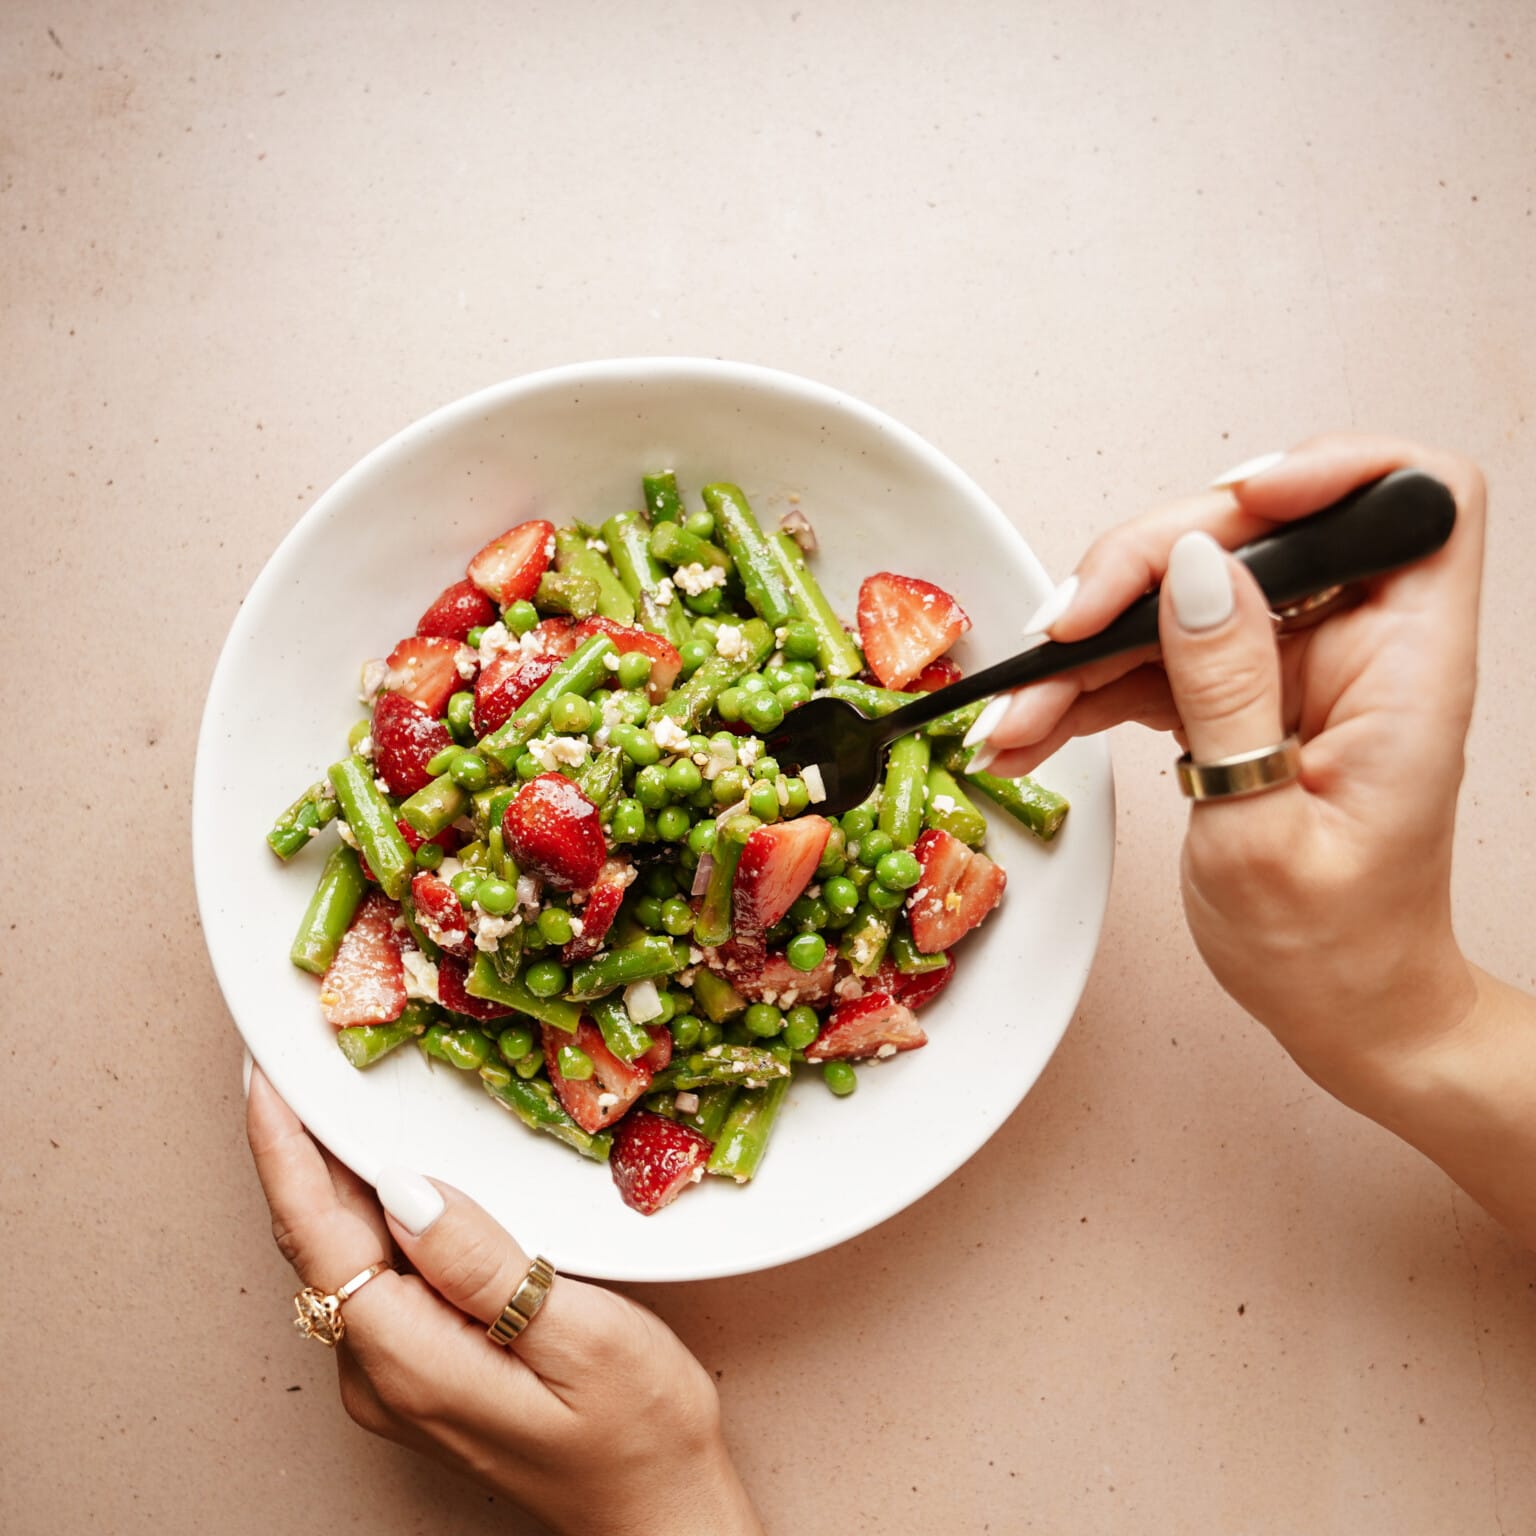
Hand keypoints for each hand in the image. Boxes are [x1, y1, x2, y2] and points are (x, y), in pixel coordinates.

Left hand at [246, 1067, 763, 1535]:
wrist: (657, 1510)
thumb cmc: (637, 1429)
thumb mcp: (581, 1336)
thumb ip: (485, 1264)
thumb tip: (406, 1190)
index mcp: (409, 1361)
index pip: (319, 1238)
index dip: (284, 1151)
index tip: (263, 1078)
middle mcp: (381, 1373)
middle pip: (319, 1243)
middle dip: (298, 1149)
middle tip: (296, 1062)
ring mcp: (397, 1378)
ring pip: (344, 1257)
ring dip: (332, 1177)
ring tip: (330, 1097)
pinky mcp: (422, 1371)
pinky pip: (377, 1275)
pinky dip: (368, 1212)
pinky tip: (386, 1171)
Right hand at [967, 435, 1486, 1096]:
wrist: (1338, 1008)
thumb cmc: (1330, 947)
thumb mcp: (1263, 827)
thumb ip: (1228, 688)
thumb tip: (1192, 569)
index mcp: (1405, 666)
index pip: (1412, 497)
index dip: (1330, 470)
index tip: (1234, 503)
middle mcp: (1355, 646)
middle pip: (1253, 534)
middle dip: (1145, 566)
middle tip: (1065, 629)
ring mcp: (1291, 668)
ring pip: (1183, 593)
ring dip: (1091, 639)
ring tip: (1021, 710)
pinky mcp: (1237, 697)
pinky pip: (1153, 658)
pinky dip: (1086, 687)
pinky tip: (1032, 729)